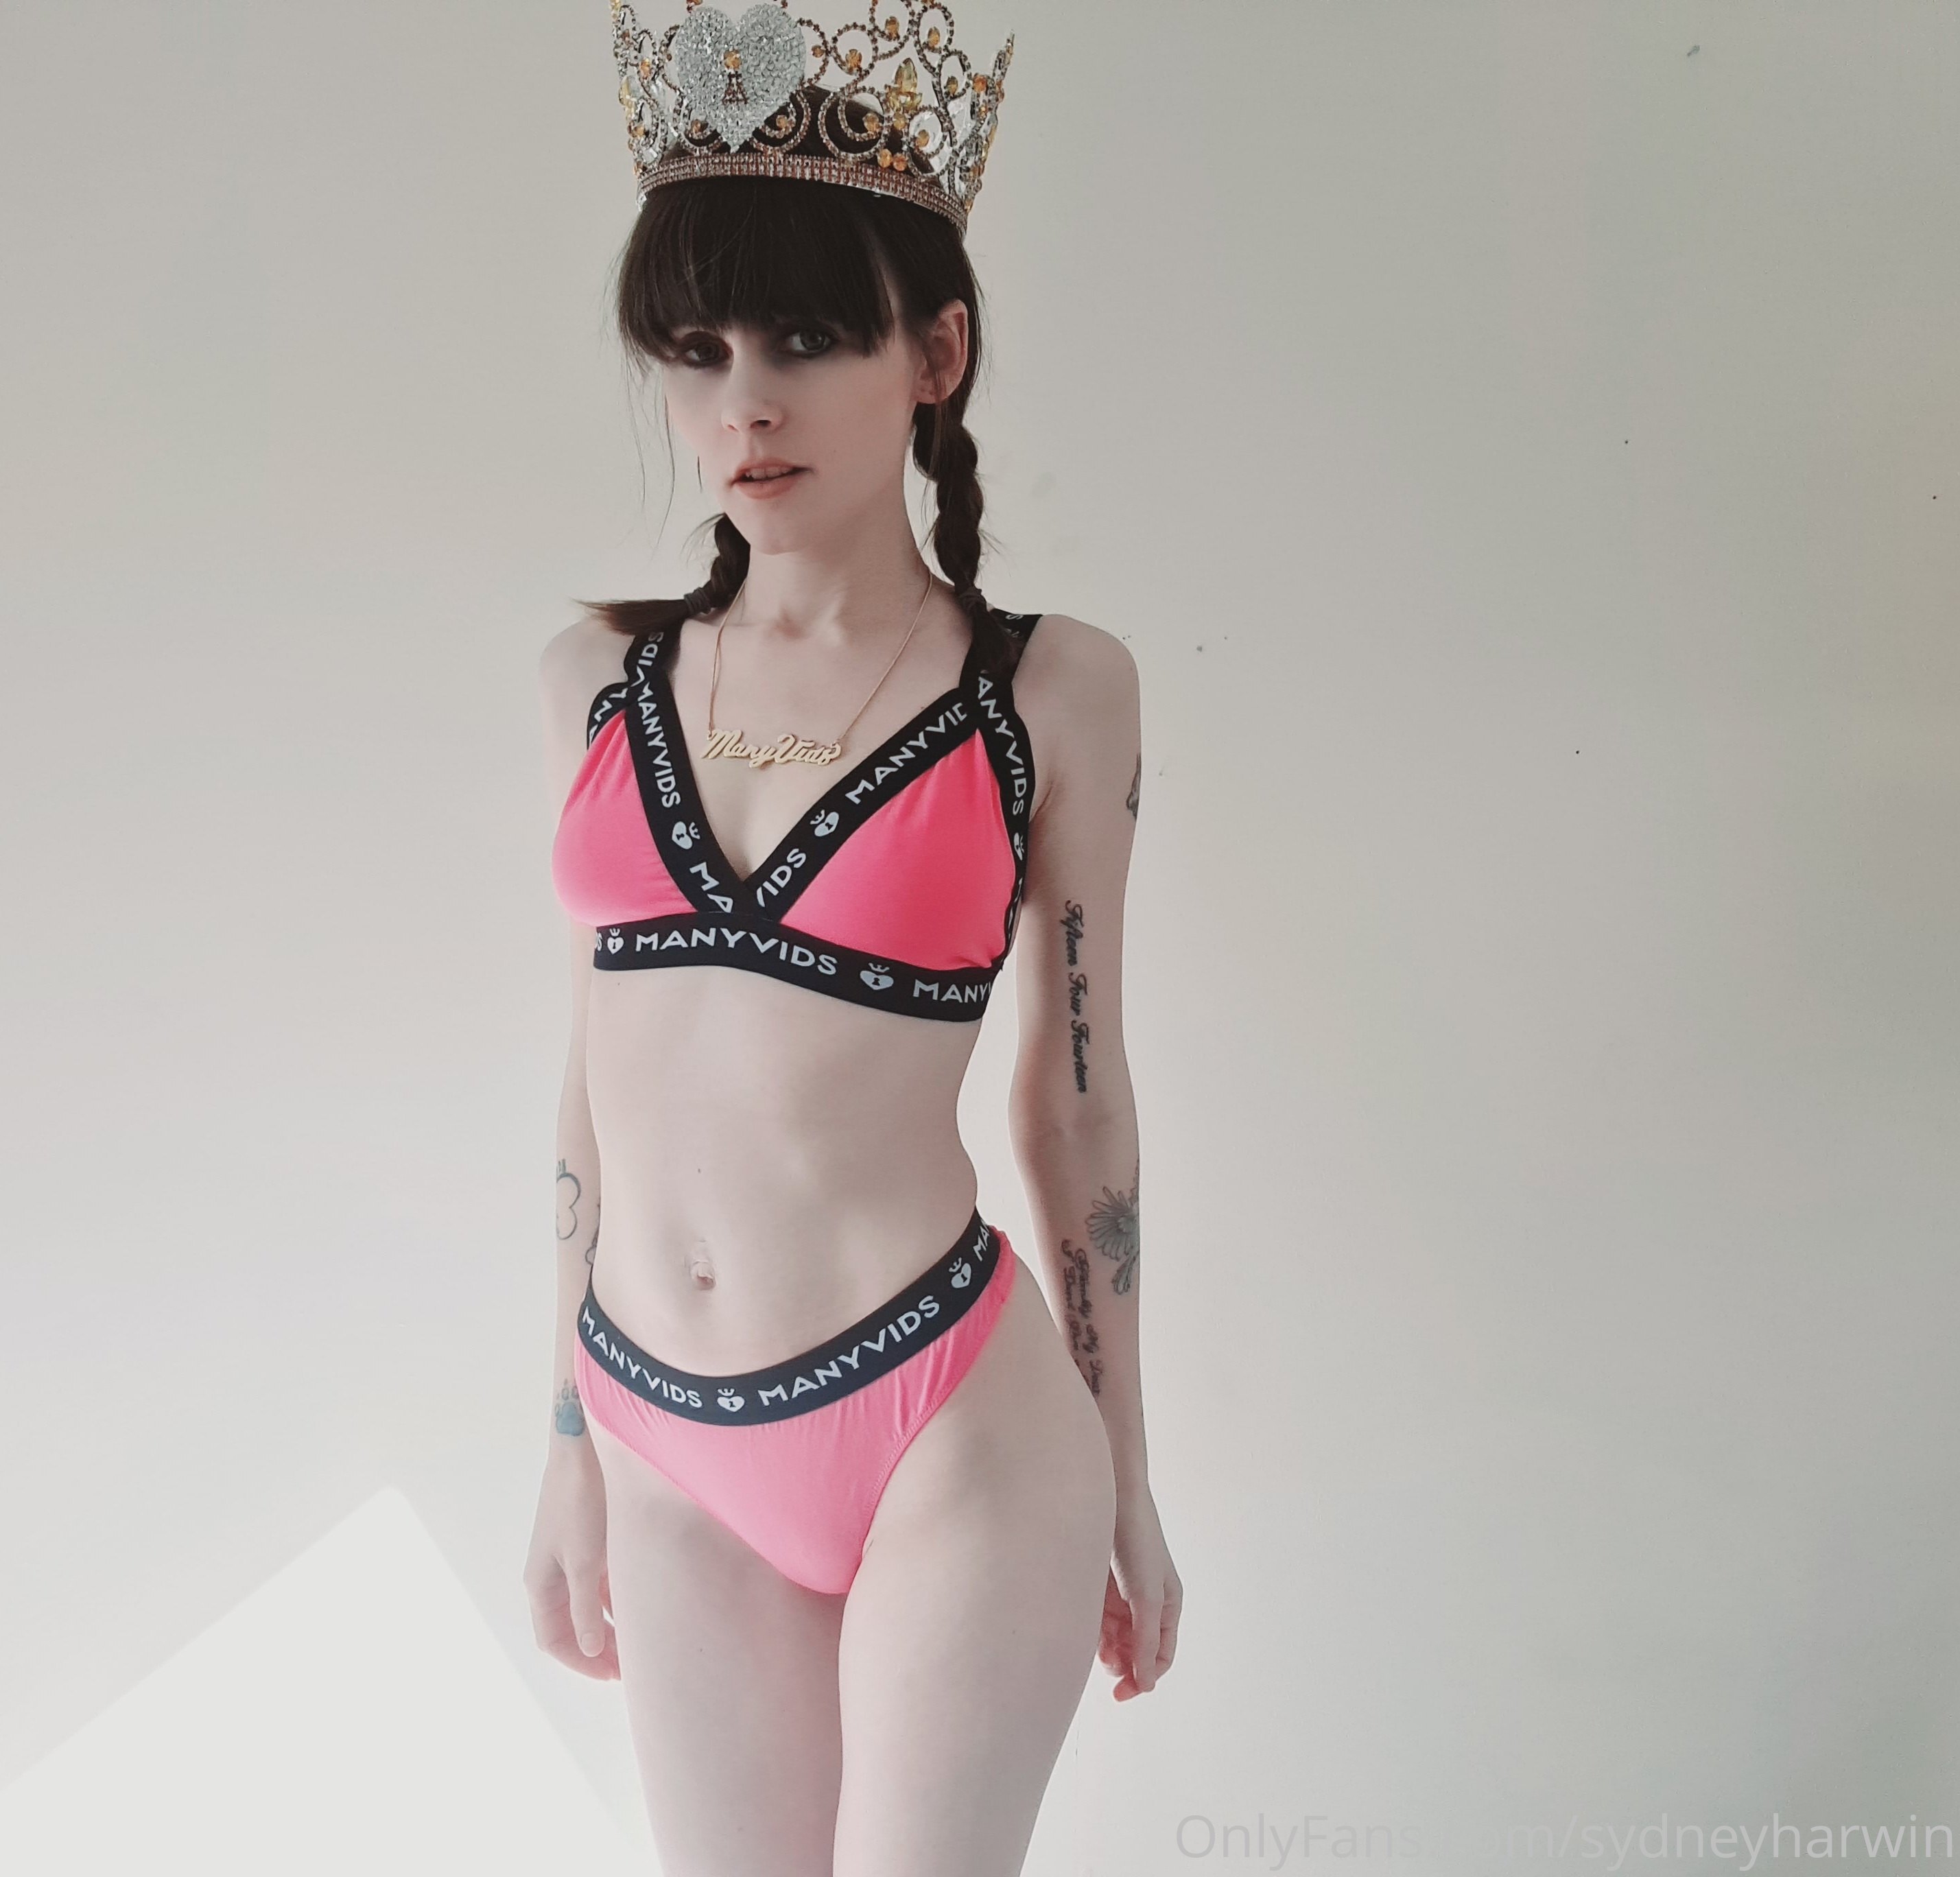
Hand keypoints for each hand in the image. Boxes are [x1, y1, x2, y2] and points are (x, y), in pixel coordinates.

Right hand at [522, 1436, 619, 1680]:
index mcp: (541, 1582)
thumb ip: (585, 1608)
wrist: (586, 1447)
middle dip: (599, 1648)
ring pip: (589, 1604)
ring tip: (641, 1641)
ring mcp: (571, 1556)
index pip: (554, 1640)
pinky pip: (601, 1581)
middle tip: (633, 1666)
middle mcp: (553, 1573)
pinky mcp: (590, 1539)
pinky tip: (641, 1604)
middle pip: (571, 1626)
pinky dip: (617, 1598)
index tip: (613, 1677)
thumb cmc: (581, 1502)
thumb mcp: (585, 1561)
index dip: (581, 1662)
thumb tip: (589, 1648)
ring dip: (610, 1624)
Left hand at [1097, 1480, 1180, 1699]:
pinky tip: (1085, 1629)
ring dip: (1105, 1648)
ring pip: (1113, 1636)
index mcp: (1167, 1605)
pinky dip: (1091, 1627)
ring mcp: (1122, 1593)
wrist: (1111, 1496)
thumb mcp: (1146, 1596)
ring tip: (1095, 1648)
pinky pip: (1096, 1617)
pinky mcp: (1100, 1583)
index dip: (1143, 1677)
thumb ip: (1146, 1640)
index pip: (1159, 1656)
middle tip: (1106, 1669)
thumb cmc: (1137, 1541)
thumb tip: (1147, 1684)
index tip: (1122, 1693)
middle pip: (1134, 1649)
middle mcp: (1146, 1602)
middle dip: (1122, 1663)